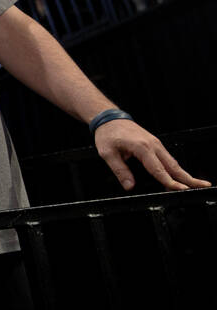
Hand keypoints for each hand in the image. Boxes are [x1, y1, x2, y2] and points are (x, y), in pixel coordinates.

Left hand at [94, 120, 209, 190]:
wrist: (109, 119)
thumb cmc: (108, 134)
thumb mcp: (108, 153)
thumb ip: (120, 170)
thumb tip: (130, 186)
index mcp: (142, 147)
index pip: (158, 169)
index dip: (170, 181)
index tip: (180, 190)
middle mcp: (153, 145)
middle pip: (173, 166)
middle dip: (188, 178)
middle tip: (202, 187)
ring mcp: (156, 144)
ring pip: (173, 162)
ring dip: (185, 174)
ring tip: (197, 185)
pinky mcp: (155, 145)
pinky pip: (168, 159)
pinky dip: (176, 169)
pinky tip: (180, 177)